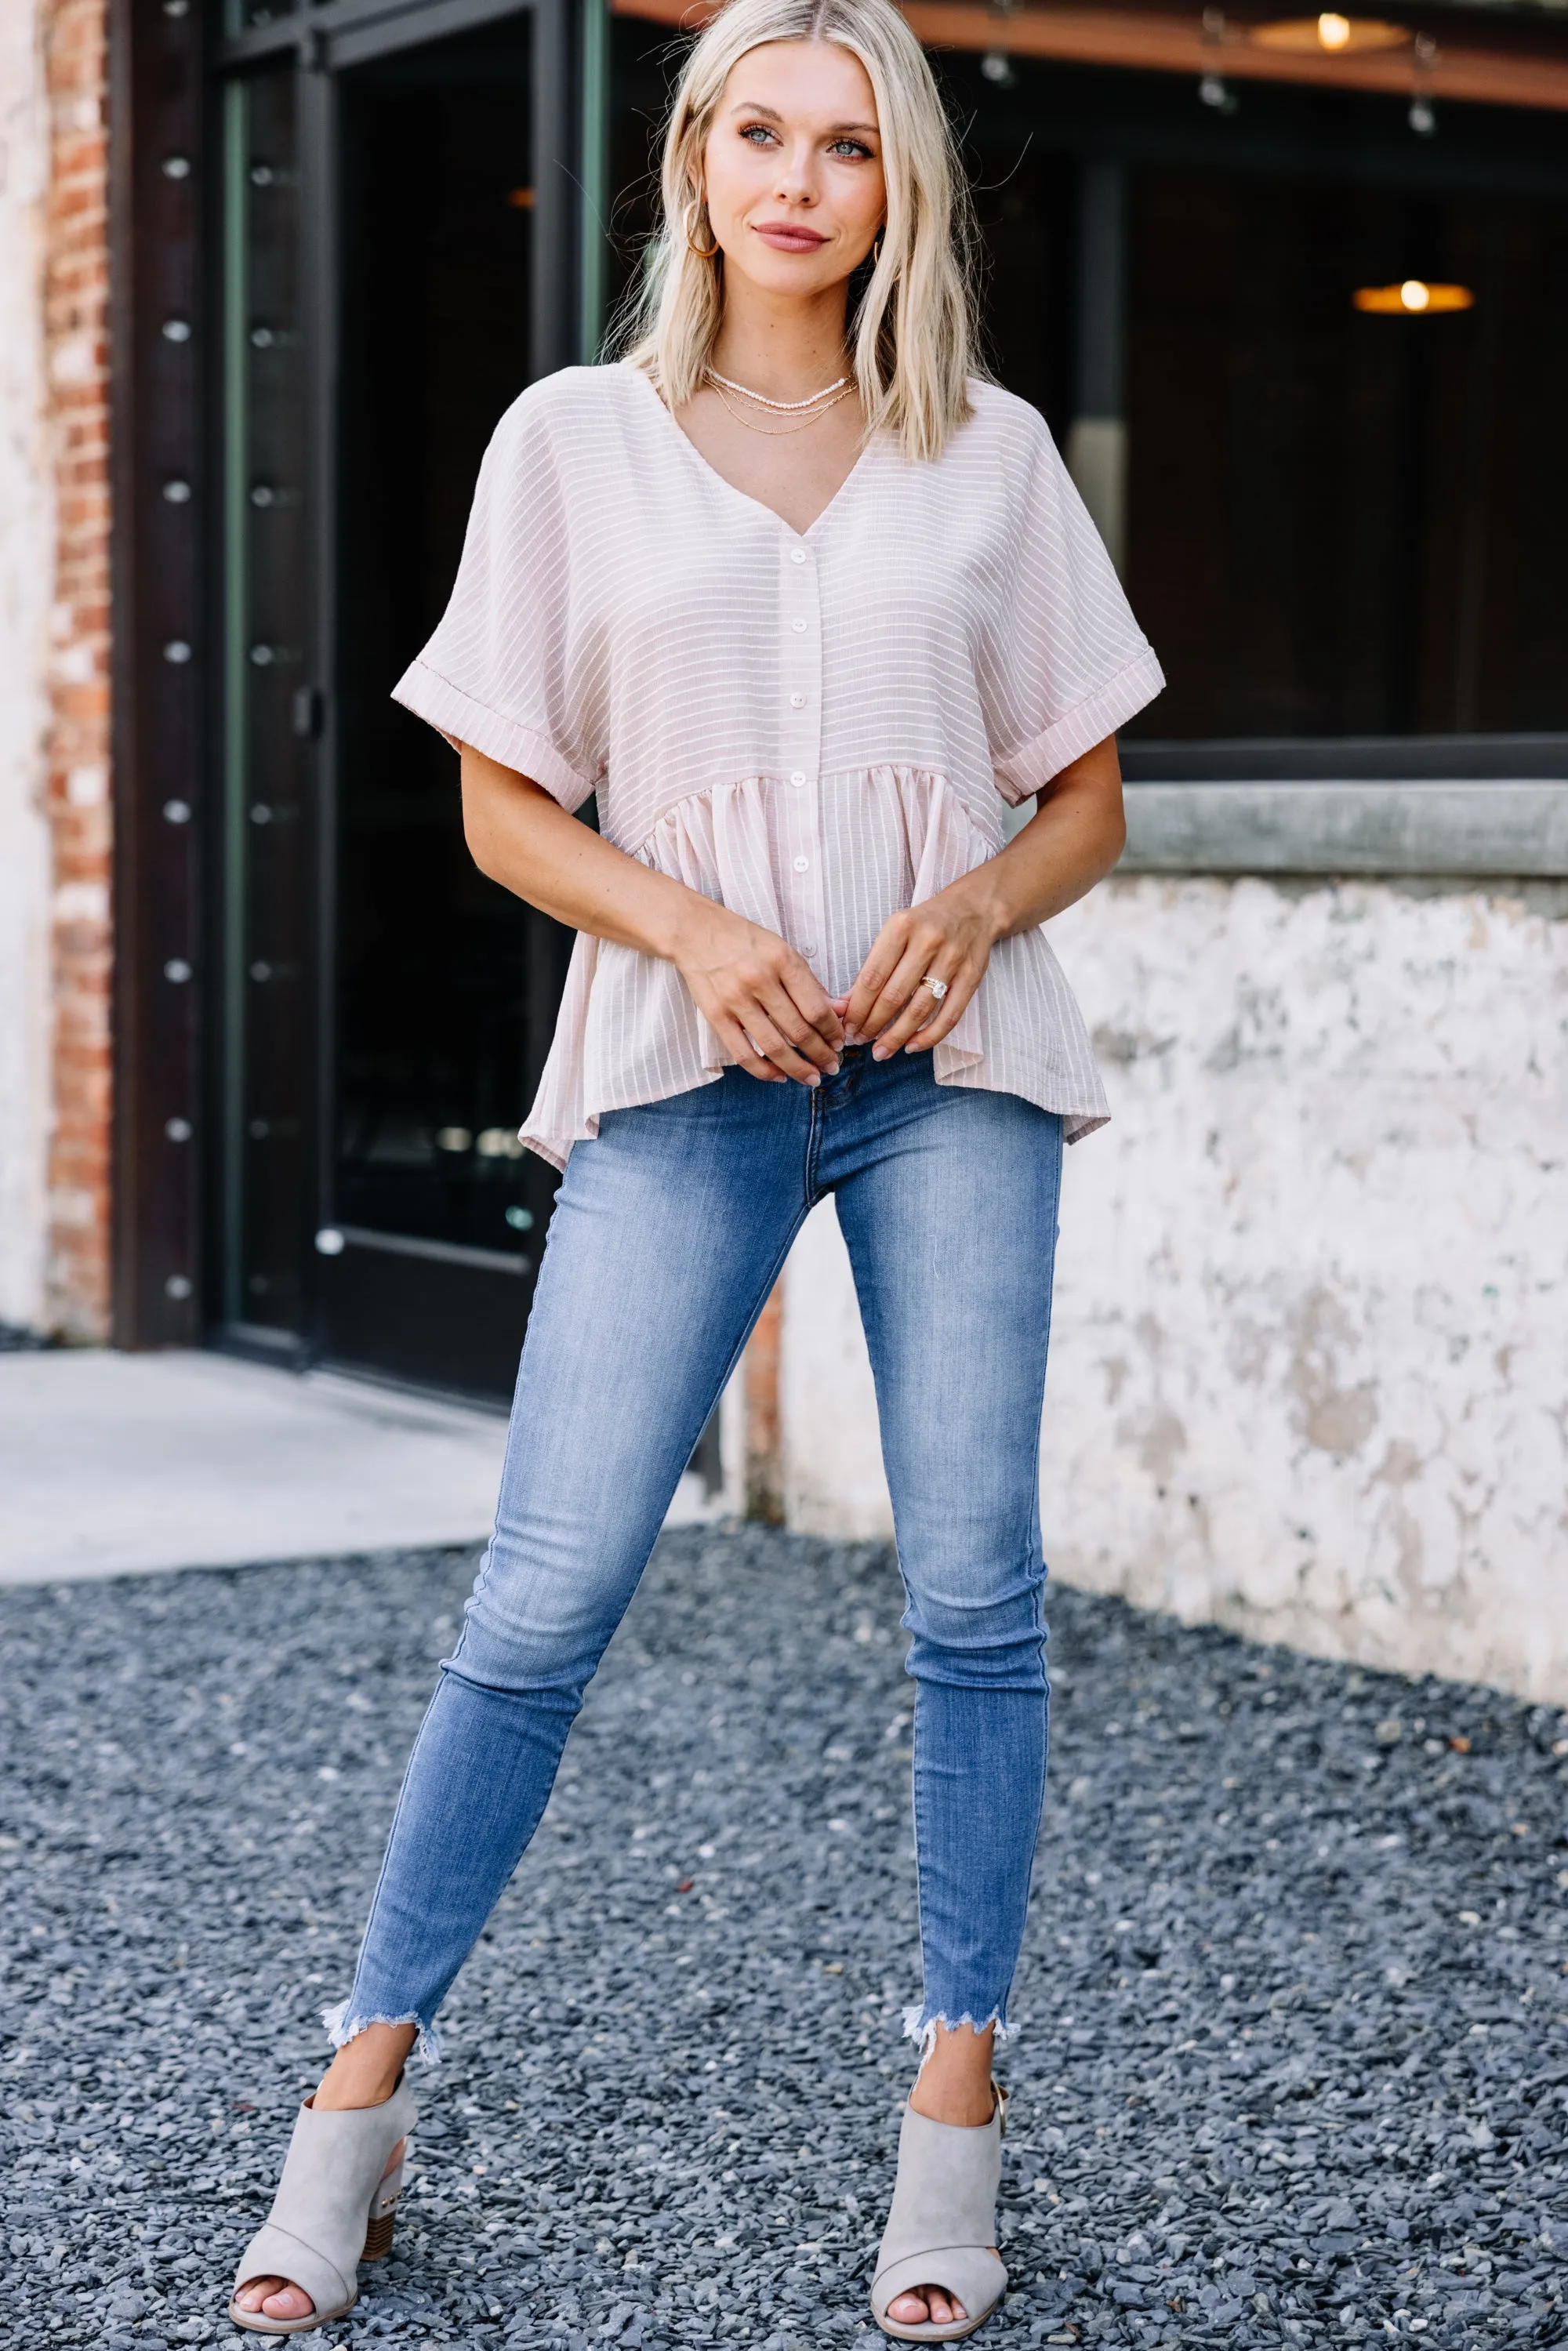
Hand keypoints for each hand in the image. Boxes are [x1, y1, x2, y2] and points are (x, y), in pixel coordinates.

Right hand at [674, 901, 843, 1084]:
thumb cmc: (745, 941)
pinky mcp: (716, 1015)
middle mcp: (759, 980)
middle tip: (833, 1065)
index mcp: (782, 960)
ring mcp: (735, 1000)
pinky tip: (779, 1076)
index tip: (840, 1042)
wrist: (695, 932)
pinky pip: (743, 1053)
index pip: (815, 1008)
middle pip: (798, 1031)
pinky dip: (764, 1071)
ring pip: (773, 1046)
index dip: (832, 1032)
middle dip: (821, 1054)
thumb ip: (809, 983)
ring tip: (812, 1077)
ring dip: (798, 1068)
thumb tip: (838, 1012)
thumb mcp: (783, 950)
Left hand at [839, 879, 1001, 1059]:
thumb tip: (847, 1005)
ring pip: (920, 1010)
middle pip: (894, 996)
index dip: (857, 1007)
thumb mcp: (895, 932)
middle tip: (860, 1040)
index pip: (872, 977)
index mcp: (901, 927)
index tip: (848, 1026)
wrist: (974, 908)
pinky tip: (912, 1046)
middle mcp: (928, 942)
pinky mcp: (972, 977)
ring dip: (897, 1036)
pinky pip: (949, 1016)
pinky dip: (929, 1036)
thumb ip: (874, 966)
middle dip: (872, 1024)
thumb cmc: (925, 924)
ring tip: (881, 1051)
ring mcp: (952, 960)